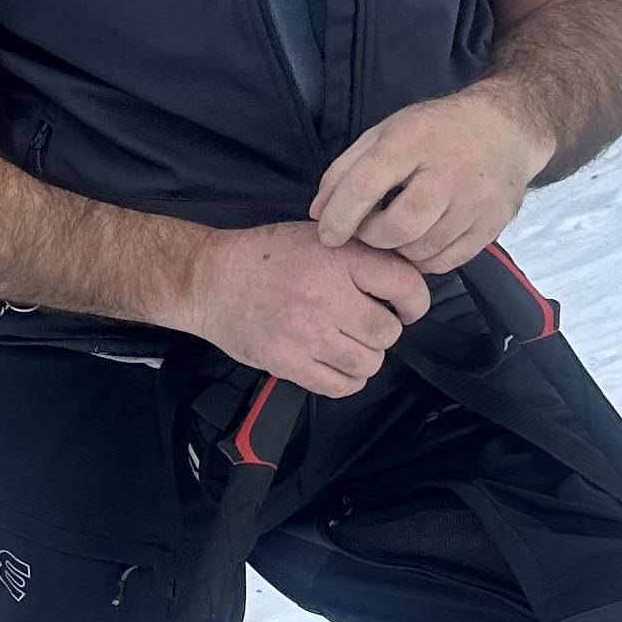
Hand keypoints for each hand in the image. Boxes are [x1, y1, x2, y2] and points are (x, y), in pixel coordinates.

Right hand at [179, 222, 431, 396]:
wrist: (208, 279)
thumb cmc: (263, 257)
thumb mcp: (317, 236)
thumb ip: (360, 254)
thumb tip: (405, 280)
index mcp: (340, 258)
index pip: (407, 287)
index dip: (413, 302)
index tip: (402, 307)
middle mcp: (328, 295)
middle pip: (388, 332)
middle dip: (380, 331)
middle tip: (360, 323)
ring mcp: (308, 333)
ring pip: (369, 362)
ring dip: (362, 357)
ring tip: (344, 343)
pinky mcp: (288, 362)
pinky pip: (340, 385)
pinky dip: (345, 379)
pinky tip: (333, 363)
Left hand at [309, 82, 553, 274]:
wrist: (505, 129)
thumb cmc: (433, 132)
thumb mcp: (384, 134)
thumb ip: (345, 170)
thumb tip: (318, 213)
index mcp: (413, 140)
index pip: (367, 184)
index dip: (340, 216)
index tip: (327, 234)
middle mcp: (449, 171)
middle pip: (399, 227)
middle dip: (372, 237)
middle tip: (367, 230)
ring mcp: (476, 200)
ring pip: (422, 249)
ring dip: (398, 249)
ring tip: (395, 231)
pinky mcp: (494, 223)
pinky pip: (448, 261)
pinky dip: (424, 259)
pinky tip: (419, 240)